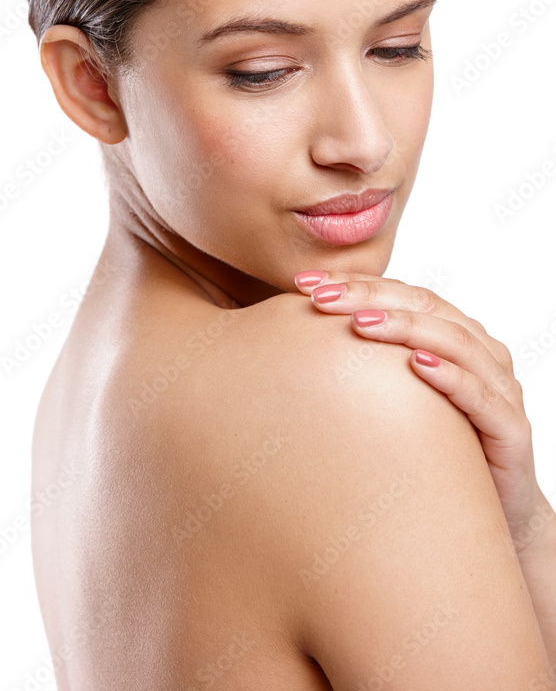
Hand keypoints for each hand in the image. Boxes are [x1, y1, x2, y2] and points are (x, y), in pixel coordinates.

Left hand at [293, 269, 551, 554]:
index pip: (400, 294)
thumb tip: (289, 345)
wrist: (494, 516)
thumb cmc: (435, 449)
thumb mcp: (394, 399)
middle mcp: (479, 352)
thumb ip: (362, 365)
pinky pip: (481, 395)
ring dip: (405, 328)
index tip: (303, 283)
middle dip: (369, 297)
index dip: (353, 283)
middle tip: (322, 297)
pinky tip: (415, 365)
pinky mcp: (511, 430)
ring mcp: (499, 387)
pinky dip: (449, 376)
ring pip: (454, 342)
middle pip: (425, 306)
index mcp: (450, 335)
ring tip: (360, 323)